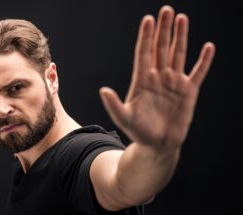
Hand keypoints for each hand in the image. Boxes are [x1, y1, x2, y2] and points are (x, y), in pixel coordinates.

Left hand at [100, 5, 214, 148]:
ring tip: (182, 18)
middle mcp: (158, 77)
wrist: (157, 144)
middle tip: (166, 10)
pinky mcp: (189, 92)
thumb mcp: (124, 118)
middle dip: (163, 30)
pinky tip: (208, 47)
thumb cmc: (139, 132)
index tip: (148, 19)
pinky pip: (198, 72)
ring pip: (178, 54)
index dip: (146, 37)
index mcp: (142, 80)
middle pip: (161, 48)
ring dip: (180, 37)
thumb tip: (103, 91)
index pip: (144, 53)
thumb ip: (114, 105)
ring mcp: (174, 83)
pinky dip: (204, 61)